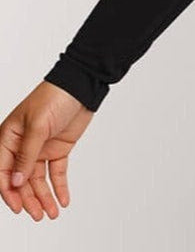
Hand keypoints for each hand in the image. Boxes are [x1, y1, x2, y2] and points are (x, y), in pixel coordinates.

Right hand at [0, 81, 93, 220]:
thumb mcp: (37, 126)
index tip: (18, 207)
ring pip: (38, 180)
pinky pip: (56, 172)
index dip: (9, 191)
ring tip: (52, 213)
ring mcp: (41, 148)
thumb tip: (16, 182)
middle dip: (29, 199)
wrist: (81, 85)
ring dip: (44, 197)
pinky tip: (63, 200)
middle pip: (22, 180)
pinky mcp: (58, 149)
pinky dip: (59, 187)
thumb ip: (26, 155)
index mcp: (9, 137)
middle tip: (38, 215)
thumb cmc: (54, 97)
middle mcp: (22, 146)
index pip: (4, 171)